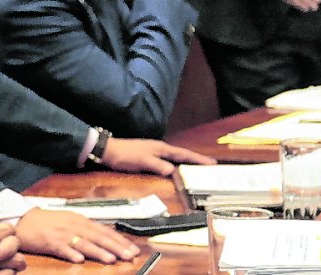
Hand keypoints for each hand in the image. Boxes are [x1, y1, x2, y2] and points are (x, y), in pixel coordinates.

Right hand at [15, 207, 138, 263]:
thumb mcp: (70, 221)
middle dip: (115, 247)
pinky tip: (79, 259)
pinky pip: (62, 248)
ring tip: (111, 259)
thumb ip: (87, 229)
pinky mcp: (49, 241)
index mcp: (80, 220)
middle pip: (98, 236)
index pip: (105, 230)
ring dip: (98, 251)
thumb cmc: (48, 222)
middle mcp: (73, 225)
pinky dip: (71, 253)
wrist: (24, 220)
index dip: (120, 240)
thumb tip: (107, 238)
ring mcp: (61, 233)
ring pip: (83, 242)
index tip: (133, 249)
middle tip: (129, 255)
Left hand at [101, 137, 216, 175]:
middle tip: (210, 166)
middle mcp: (160, 148)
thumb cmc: (126, 155)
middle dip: (196, 160)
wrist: (108, 150)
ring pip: (175, 157)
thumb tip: (174, 171)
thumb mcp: (143, 161)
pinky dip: (175, 164)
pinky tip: (176, 169)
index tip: (212, 163)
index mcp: (161, 148)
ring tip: (198, 168)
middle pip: (182, 154)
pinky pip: (167, 160)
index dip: (198, 159)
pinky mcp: (149, 156)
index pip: (183, 154)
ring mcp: (154, 151)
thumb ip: (158, 166)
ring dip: (186, 162)